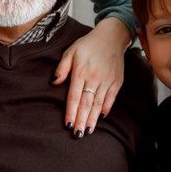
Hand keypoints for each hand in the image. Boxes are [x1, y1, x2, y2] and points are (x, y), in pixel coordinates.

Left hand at [52, 17, 130, 136]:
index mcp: (81, 72)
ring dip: (93, 119)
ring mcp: (107, 81)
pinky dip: (106, 108)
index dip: (70, 112)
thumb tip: (53, 82)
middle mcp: (94, 78)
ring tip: (87, 131)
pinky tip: (101, 118)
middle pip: (86, 103)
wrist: (111, 37)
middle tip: (77, 134)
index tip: (67, 125)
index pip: (74, 97)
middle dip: (81, 120)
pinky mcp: (117, 81)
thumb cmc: (88, 45)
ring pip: (98, 104)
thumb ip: (62, 68)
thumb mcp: (70, 52)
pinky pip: (111, 98)